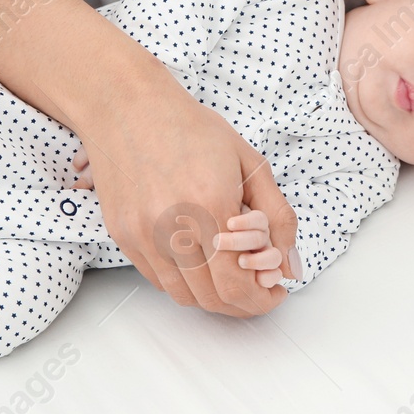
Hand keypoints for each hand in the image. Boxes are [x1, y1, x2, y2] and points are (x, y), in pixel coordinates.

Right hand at [71, 151, 295, 289]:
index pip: (238, 284)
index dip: (262, 299)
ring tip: (231, 278)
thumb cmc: (191, 130)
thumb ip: (277, 216)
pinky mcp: (124, 237)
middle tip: (259, 291)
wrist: (129, 109)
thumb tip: (289, 265)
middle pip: (213, 298)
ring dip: (214, 298)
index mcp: (211, 205)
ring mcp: (144, 235)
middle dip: (244, 304)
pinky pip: (158, 281)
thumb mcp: (250, 163)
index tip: (275, 292)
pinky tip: (200, 263)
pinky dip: (185, 283)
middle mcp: (173, 226)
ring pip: (184, 296)